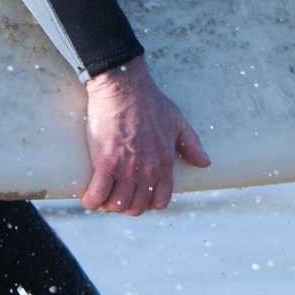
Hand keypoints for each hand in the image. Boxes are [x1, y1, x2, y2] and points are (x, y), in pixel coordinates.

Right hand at [81, 61, 209, 213]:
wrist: (124, 87)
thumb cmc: (150, 101)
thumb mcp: (177, 122)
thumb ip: (192, 144)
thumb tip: (205, 162)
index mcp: (165, 163)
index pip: (160, 200)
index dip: (148, 203)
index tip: (137, 196)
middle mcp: (148, 170)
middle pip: (137, 206)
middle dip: (127, 206)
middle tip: (116, 197)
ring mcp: (126, 168)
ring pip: (118, 204)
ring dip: (109, 206)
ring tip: (102, 197)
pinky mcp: (105, 163)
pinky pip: (98, 194)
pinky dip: (92, 201)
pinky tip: (88, 198)